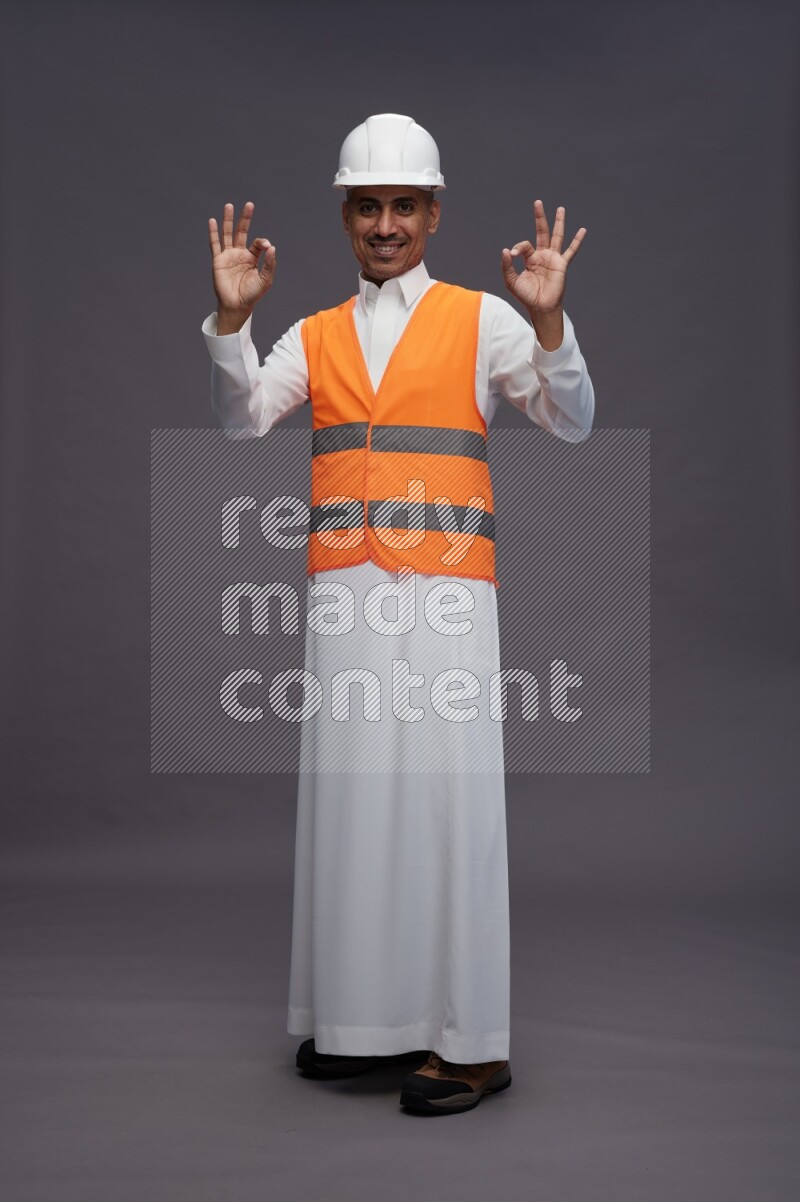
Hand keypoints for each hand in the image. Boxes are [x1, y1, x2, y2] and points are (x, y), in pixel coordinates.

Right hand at [208, 201, 275, 328]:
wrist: (237, 305)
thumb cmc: (252, 295)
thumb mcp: (266, 279)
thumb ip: (269, 264)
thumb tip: (272, 247)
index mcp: (252, 258)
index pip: (257, 243)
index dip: (262, 242)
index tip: (266, 246)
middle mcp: (239, 254)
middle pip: (242, 231)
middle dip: (245, 218)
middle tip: (249, 205)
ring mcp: (228, 256)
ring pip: (228, 234)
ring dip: (228, 220)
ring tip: (229, 206)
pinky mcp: (218, 260)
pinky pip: (215, 244)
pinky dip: (213, 232)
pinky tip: (212, 221)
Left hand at [501, 200, 585, 314]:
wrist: (540, 307)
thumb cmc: (526, 296)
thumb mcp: (512, 281)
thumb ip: (507, 266)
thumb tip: (506, 250)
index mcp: (530, 259)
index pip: (524, 245)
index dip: (518, 247)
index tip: (513, 254)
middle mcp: (542, 256)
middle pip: (542, 232)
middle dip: (540, 217)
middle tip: (537, 202)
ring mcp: (553, 259)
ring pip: (557, 236)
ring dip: (559, 222)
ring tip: (560, 209)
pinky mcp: (562, 265)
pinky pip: (571, 251)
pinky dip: (577, 241)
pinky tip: (583, 230)